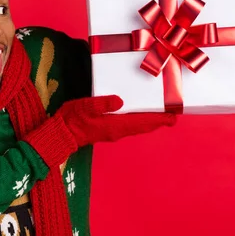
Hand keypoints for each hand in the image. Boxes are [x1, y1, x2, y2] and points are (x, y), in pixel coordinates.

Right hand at [55, 95, 175, 147]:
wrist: (61, 134)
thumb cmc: (72, 119)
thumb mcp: (86, 106)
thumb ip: (103, 103)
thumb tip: (120, 100)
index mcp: (116, 124)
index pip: (142, 121)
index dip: (159, 119)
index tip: (173, 116)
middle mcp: (118, 130)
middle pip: (143, 126)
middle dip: (158, 121)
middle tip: (173, 115)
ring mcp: (113, 132)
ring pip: (137, 127)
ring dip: (150, 122)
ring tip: (161, 116)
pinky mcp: (108, 130)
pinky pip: (130, 126)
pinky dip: (140, 121)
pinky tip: (140, 116)